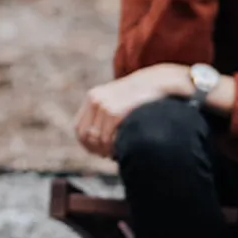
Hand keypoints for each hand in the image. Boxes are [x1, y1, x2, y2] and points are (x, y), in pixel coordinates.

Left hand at [73, 64, 188, 157]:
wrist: (157, 81)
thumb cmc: (140, 96)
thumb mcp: (119, 99)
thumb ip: (106, 114)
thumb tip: (96, 140)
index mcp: (93, 97)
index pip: (79, 128)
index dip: (86, 144)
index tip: (97, 152)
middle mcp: (95, 100)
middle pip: (85, 134)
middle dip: (95, 149)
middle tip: (106, 155)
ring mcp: (103, 105)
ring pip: (95, 138)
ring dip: (104, 150)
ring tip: (114, 153)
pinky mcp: (114, 112)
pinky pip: (106, 137)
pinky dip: (111, 147)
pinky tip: (118, 150)